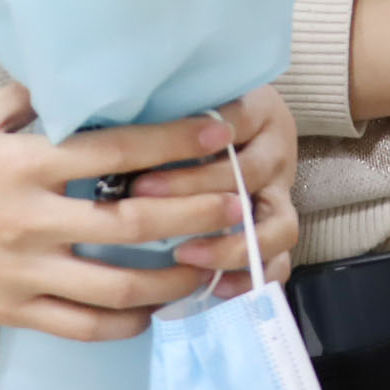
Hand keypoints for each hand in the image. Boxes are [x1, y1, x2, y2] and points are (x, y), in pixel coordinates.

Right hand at [0, 85, 282, 342]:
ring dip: (174, 275)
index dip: (175, 141)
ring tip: (211, 265)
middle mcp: (28, 219)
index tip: (219, 132)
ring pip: (117, 284)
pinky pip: (80, 326)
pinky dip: (124, 323)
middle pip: (133, 220)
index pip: (116, 150)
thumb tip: (79, 74)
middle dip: (196, 213)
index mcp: (21, 163)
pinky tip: (153, 311)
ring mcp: (20, 271)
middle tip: (240, 207)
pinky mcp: (8, 310)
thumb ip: (27, 100)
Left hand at [120, 84, 298, 295]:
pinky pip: (280, 262)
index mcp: (258, 113)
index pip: (232, 122)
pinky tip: (217, 286)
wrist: (249, 129)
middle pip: (247, 175)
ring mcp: (283, 195)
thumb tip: (106, 139)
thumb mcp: (191, 103)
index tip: (145, 156)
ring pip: (276, 227)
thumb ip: (164, 118)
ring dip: (229, 245)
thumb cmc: (206, 118)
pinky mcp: (280, 230)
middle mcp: (277, 154)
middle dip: (193, 190)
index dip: (189, 142)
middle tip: (142, 200)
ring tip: (185, 254)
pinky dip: (250, 277)